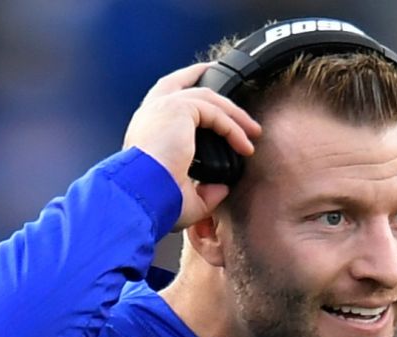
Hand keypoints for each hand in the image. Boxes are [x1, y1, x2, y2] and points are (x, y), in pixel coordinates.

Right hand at [123, 62, 262, 231]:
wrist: (141, 194)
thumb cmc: (153, 199)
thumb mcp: (183, 198)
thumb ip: (204, 192)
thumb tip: (221, 190)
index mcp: (147, 129)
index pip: (166, 101)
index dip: (188, 94)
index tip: (208, 99)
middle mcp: (151, 112)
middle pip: (183, 83)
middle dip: (206, 77)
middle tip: (231, 82)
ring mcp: (162, 107)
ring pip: (207, 98)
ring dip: (234, 114)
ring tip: (254, 132)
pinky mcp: (177, 108)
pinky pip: (214, 113)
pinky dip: (233, 128)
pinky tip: (245, 146)